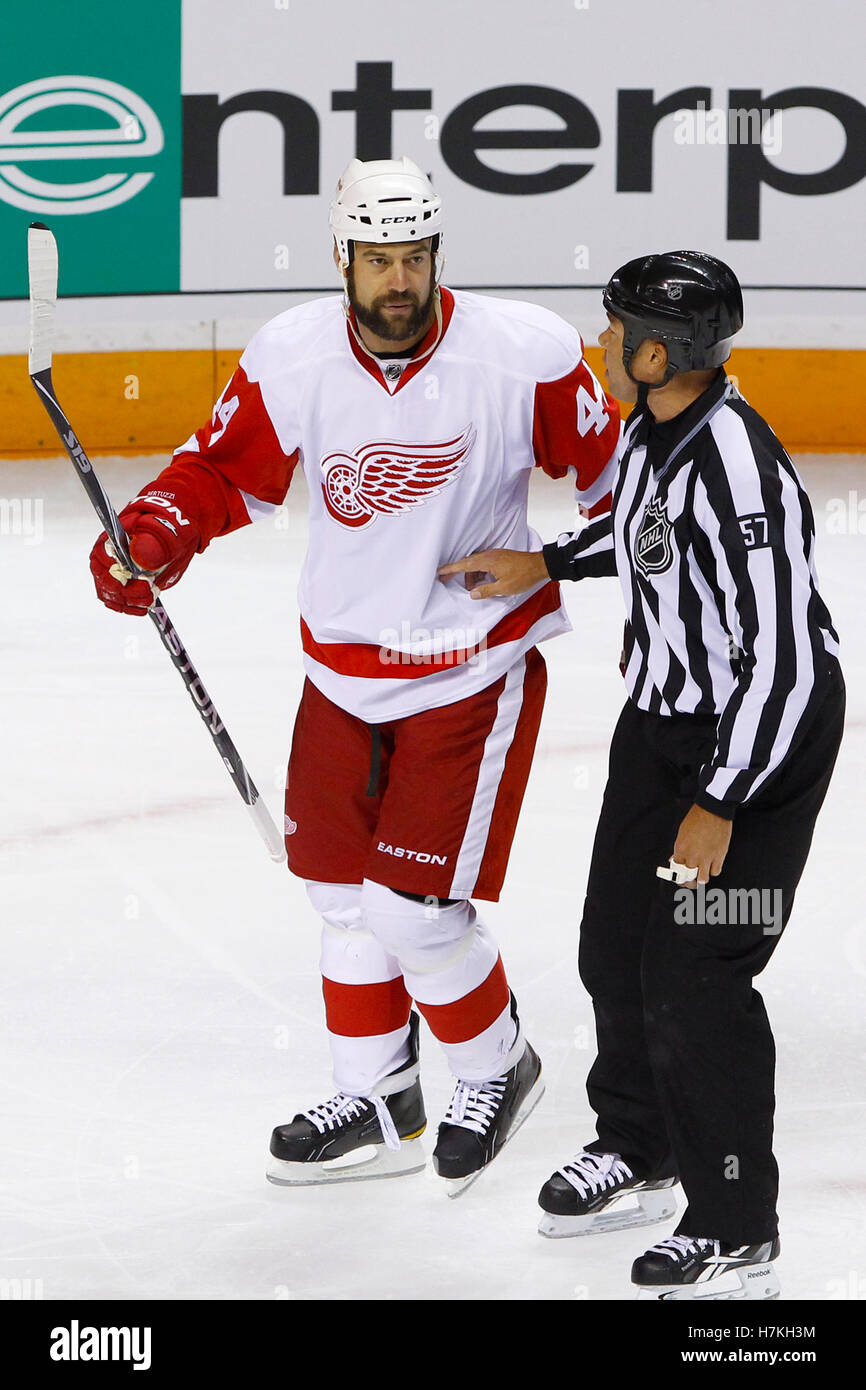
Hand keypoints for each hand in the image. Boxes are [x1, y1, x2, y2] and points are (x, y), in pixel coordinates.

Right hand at [90, 492, 200, 614]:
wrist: (174, 534)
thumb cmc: (165, 526)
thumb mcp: (163, 531)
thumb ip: (150, 542)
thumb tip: (138, 555)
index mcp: (112, 539)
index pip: (101, 556)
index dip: (111, 570)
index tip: (128, 577)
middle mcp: (108, 558)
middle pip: (103, 581)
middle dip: (124, 590)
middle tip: (146, 588)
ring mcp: (115, 574)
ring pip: (111, 595)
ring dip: (129, 601)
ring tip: (149, 596)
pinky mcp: (124, 586)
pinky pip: (120, 602)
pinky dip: (132, 607)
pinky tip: (146, 603)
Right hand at [438, 548, 549, 598]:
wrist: (540, 565)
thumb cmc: (523, 576)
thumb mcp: (504, 588)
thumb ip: (486, 591)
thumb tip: (472, 594)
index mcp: (487, 561)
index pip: (464, 565)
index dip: (450, 569)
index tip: (439, 571)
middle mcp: (489, 555)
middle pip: (468, 563)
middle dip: (457, 572)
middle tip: (446, 580)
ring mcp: (495, 555)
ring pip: (476, 564)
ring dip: (471, 575)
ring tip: (472, 589)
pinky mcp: (500, 557)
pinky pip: (484, 563)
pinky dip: (479, 573)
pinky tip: (483, 582)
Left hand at [670, 804, 732, 888]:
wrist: (713, 811)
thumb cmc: (696, 818)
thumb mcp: (682, 833)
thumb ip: (679, 849)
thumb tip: (675, 859)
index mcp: (680, 849)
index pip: (676, 869)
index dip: (678, 872)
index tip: (680, 875)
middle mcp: (692, 856)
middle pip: (688, 877)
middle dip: (688, 881)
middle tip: (689, 881)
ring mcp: (706, 858)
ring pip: (702, 879)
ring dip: (701, 879)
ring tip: (700, 876)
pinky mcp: (719, 856)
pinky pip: (715, 872)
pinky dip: (713, 871)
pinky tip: (712, 867)